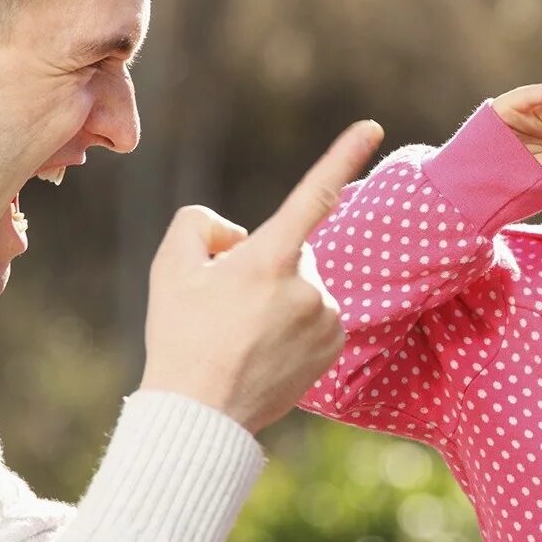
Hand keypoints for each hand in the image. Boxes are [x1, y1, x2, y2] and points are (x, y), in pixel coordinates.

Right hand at [139, 119, 384, 433]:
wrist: (201, 415)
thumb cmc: (181, 337)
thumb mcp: (169, 267)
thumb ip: (200, 224)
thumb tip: (239, 234)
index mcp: (271, 258)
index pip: (313, 195)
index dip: (342, 155)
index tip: (372, 126)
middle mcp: (309, 284)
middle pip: (291, 249)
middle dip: (265, 262)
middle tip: (225, 306)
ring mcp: (327, 316)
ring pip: (304, 283)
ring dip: (280, 296)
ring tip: (242, 333)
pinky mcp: (336, 343)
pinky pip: (316, 314)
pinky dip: (295, 322)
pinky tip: (264, 348)